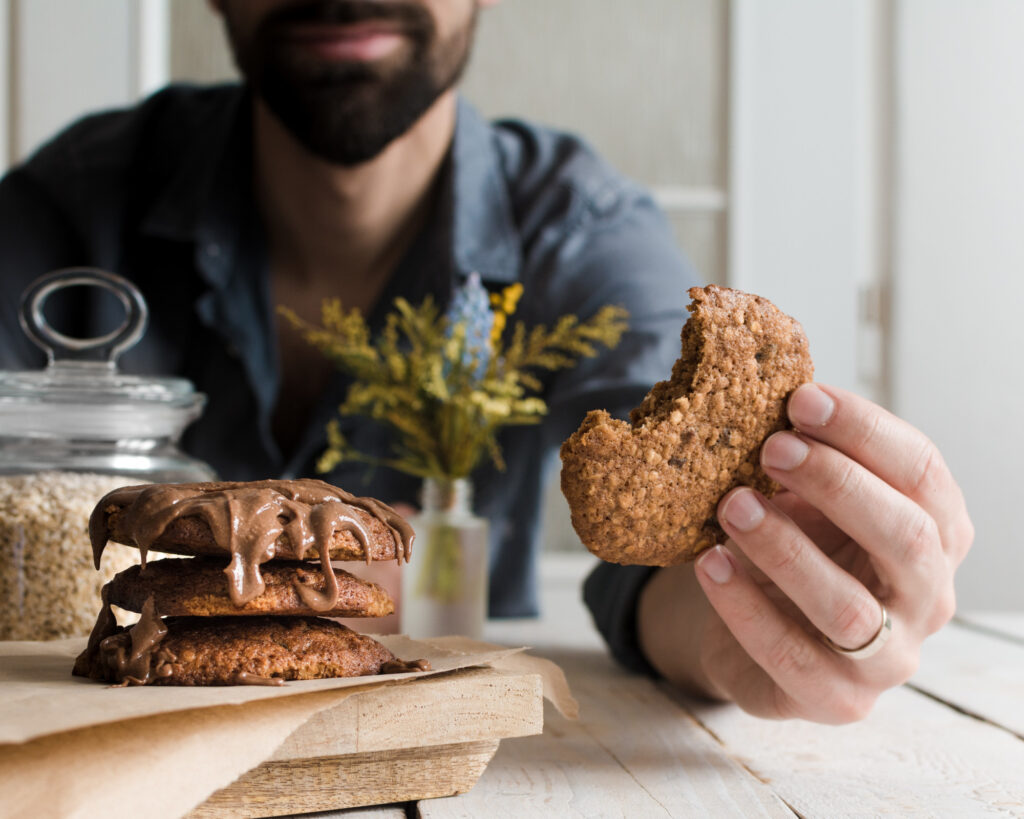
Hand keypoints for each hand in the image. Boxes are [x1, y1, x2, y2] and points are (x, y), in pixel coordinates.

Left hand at [638, 383, 972, 722]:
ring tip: (731, 506)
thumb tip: (765, 391)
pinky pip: (791, 656)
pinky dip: (744, 606)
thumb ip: (804, 455)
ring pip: (849, 607)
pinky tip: (709, 563)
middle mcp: (928, 596)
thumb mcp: (809, 496)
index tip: (800, 399)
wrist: (759, 626)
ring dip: (786, 549)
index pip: (923, 473)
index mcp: (935, 531)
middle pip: (907, 537)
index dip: (865, 431)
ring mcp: (890, 658)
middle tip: (770, 448)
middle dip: (838, 484)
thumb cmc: (797, 544)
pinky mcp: (838, 700)